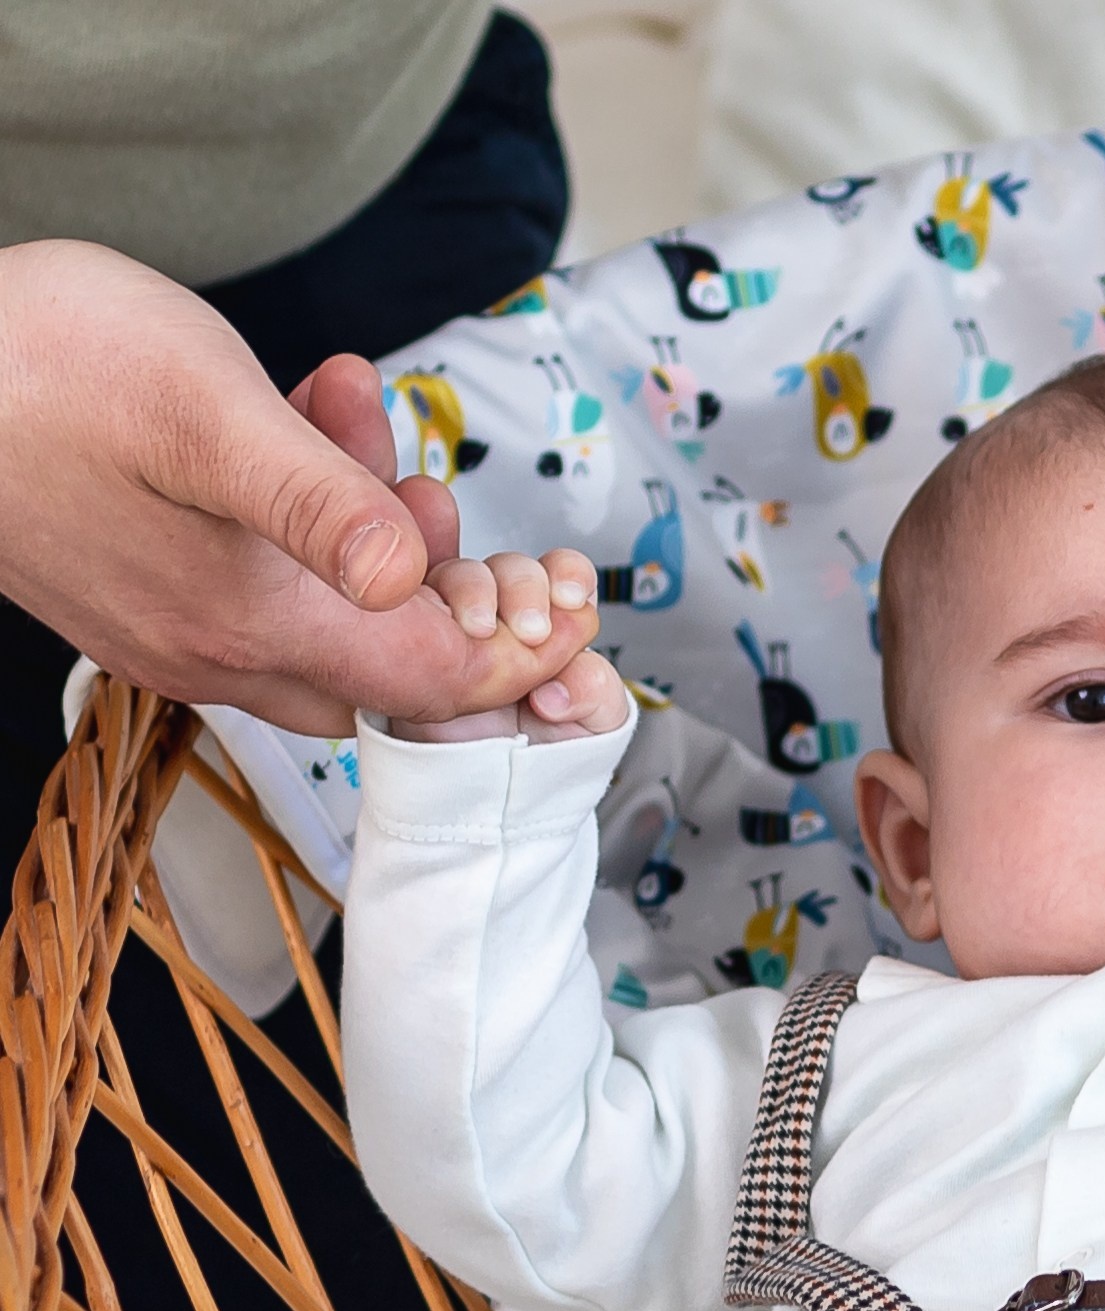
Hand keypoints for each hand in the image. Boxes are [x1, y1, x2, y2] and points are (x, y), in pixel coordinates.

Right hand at [0, 240, 595, 733]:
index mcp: (251, 619)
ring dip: (377, 527)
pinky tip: (304, 415)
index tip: (581, 598)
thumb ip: (317, 502)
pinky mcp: (147, 593)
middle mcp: (218, 650)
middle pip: (396, 662)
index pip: (437, 680)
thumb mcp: (202, 410)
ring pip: (334, 616)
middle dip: (457, 584)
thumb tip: (413, 578)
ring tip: (350, 407)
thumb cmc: (37, 366)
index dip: (528, 649)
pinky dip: (312, 517)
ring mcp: (177, 628)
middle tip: (449, 485)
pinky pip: (267, 583)